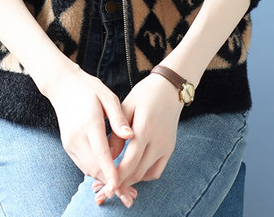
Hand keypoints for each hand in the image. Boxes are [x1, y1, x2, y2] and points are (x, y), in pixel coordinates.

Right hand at [46, 64, 136, 204]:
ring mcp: (70, 143)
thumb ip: (118, 117)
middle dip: (110, 182)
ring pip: (88, 169)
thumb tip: (130, 136)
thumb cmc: (88, 89)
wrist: (62, 86)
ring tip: (123, 187)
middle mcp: (77, 137)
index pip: (100, 154)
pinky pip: (83, 164)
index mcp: (89, 124)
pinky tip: (109, 172)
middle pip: (94, 167)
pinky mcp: (68, 145)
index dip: (110, 172)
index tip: (120, 185)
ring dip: (103, 179)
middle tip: (129, 193)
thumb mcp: (107, 96)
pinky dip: (96, 171)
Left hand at [93, 73, 183, 205]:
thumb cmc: (144, 94)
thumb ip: (116, 131)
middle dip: (121, 181)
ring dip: (131, 179)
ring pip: (146, 175)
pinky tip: (132, 170)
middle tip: (105, 185)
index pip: (129, 162)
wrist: (170, 88)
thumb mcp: (126, 106)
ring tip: (116, 178)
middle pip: (137, 172)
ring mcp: (166, 146)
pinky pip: (156, 171)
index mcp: (145, 129)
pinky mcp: (170, 148)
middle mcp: (158, 141)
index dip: (116, 176)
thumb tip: (108, 155)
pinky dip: (144, 175)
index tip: (103, 182)